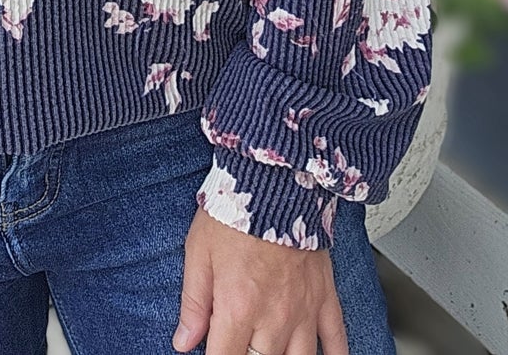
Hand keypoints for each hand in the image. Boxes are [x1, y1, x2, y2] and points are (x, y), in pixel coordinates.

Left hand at [173, 206, 348, 354]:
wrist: (275, 183)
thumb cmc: (234, 213)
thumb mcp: (198, 253)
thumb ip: (193, 303)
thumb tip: (184, 342)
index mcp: (238, 308)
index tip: (214, 352)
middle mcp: (274, 318)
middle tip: (240, 344)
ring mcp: (303, 311)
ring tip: (269, 352)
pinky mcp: (324, 298)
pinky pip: (337, 341)